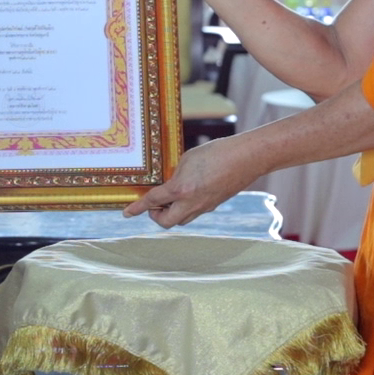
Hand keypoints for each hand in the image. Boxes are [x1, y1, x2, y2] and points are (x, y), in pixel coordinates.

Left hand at [123, 138, 253, 228]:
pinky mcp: (215, 205)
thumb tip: (170, 183)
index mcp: (181, 189)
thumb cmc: (217, 152)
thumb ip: (175, 174)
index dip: (137, 208)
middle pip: (166, 222)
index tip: (126, 213)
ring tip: (171, 197)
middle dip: (156, 216)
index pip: (153, 201)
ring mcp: (205, 207)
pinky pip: (195, 212)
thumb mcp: (188, 159)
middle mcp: (191, 203)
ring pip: (182, 220)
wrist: (247, 158)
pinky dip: (186, 207)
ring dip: (172, 213)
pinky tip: (189, 193)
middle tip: (154, 204)